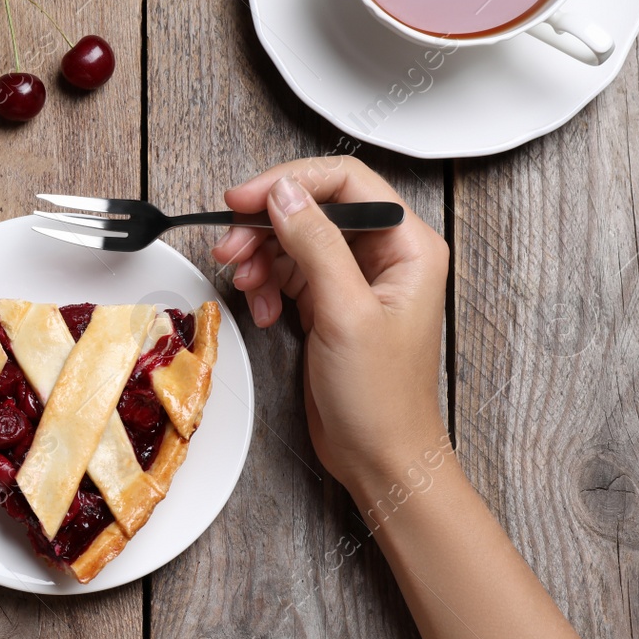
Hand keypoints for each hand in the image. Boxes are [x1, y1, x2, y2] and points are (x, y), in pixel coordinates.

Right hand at [210, 156, 449, 495]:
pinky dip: (267, 288)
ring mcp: (355, 281)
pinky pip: (289, 275)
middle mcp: (385, 256)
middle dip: (266, 226)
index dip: (290, 183)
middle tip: (229, 246)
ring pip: (295, 242)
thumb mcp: (345, 313)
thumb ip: (316, 244)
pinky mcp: (330, 306)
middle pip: (314, 210)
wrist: (378, 456)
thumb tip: (284, 194)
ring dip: (261, 258)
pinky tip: (262, 311)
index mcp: (408, 246)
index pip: (346, 183)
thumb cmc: (381, 399)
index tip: (245, 199)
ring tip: (243, 284)